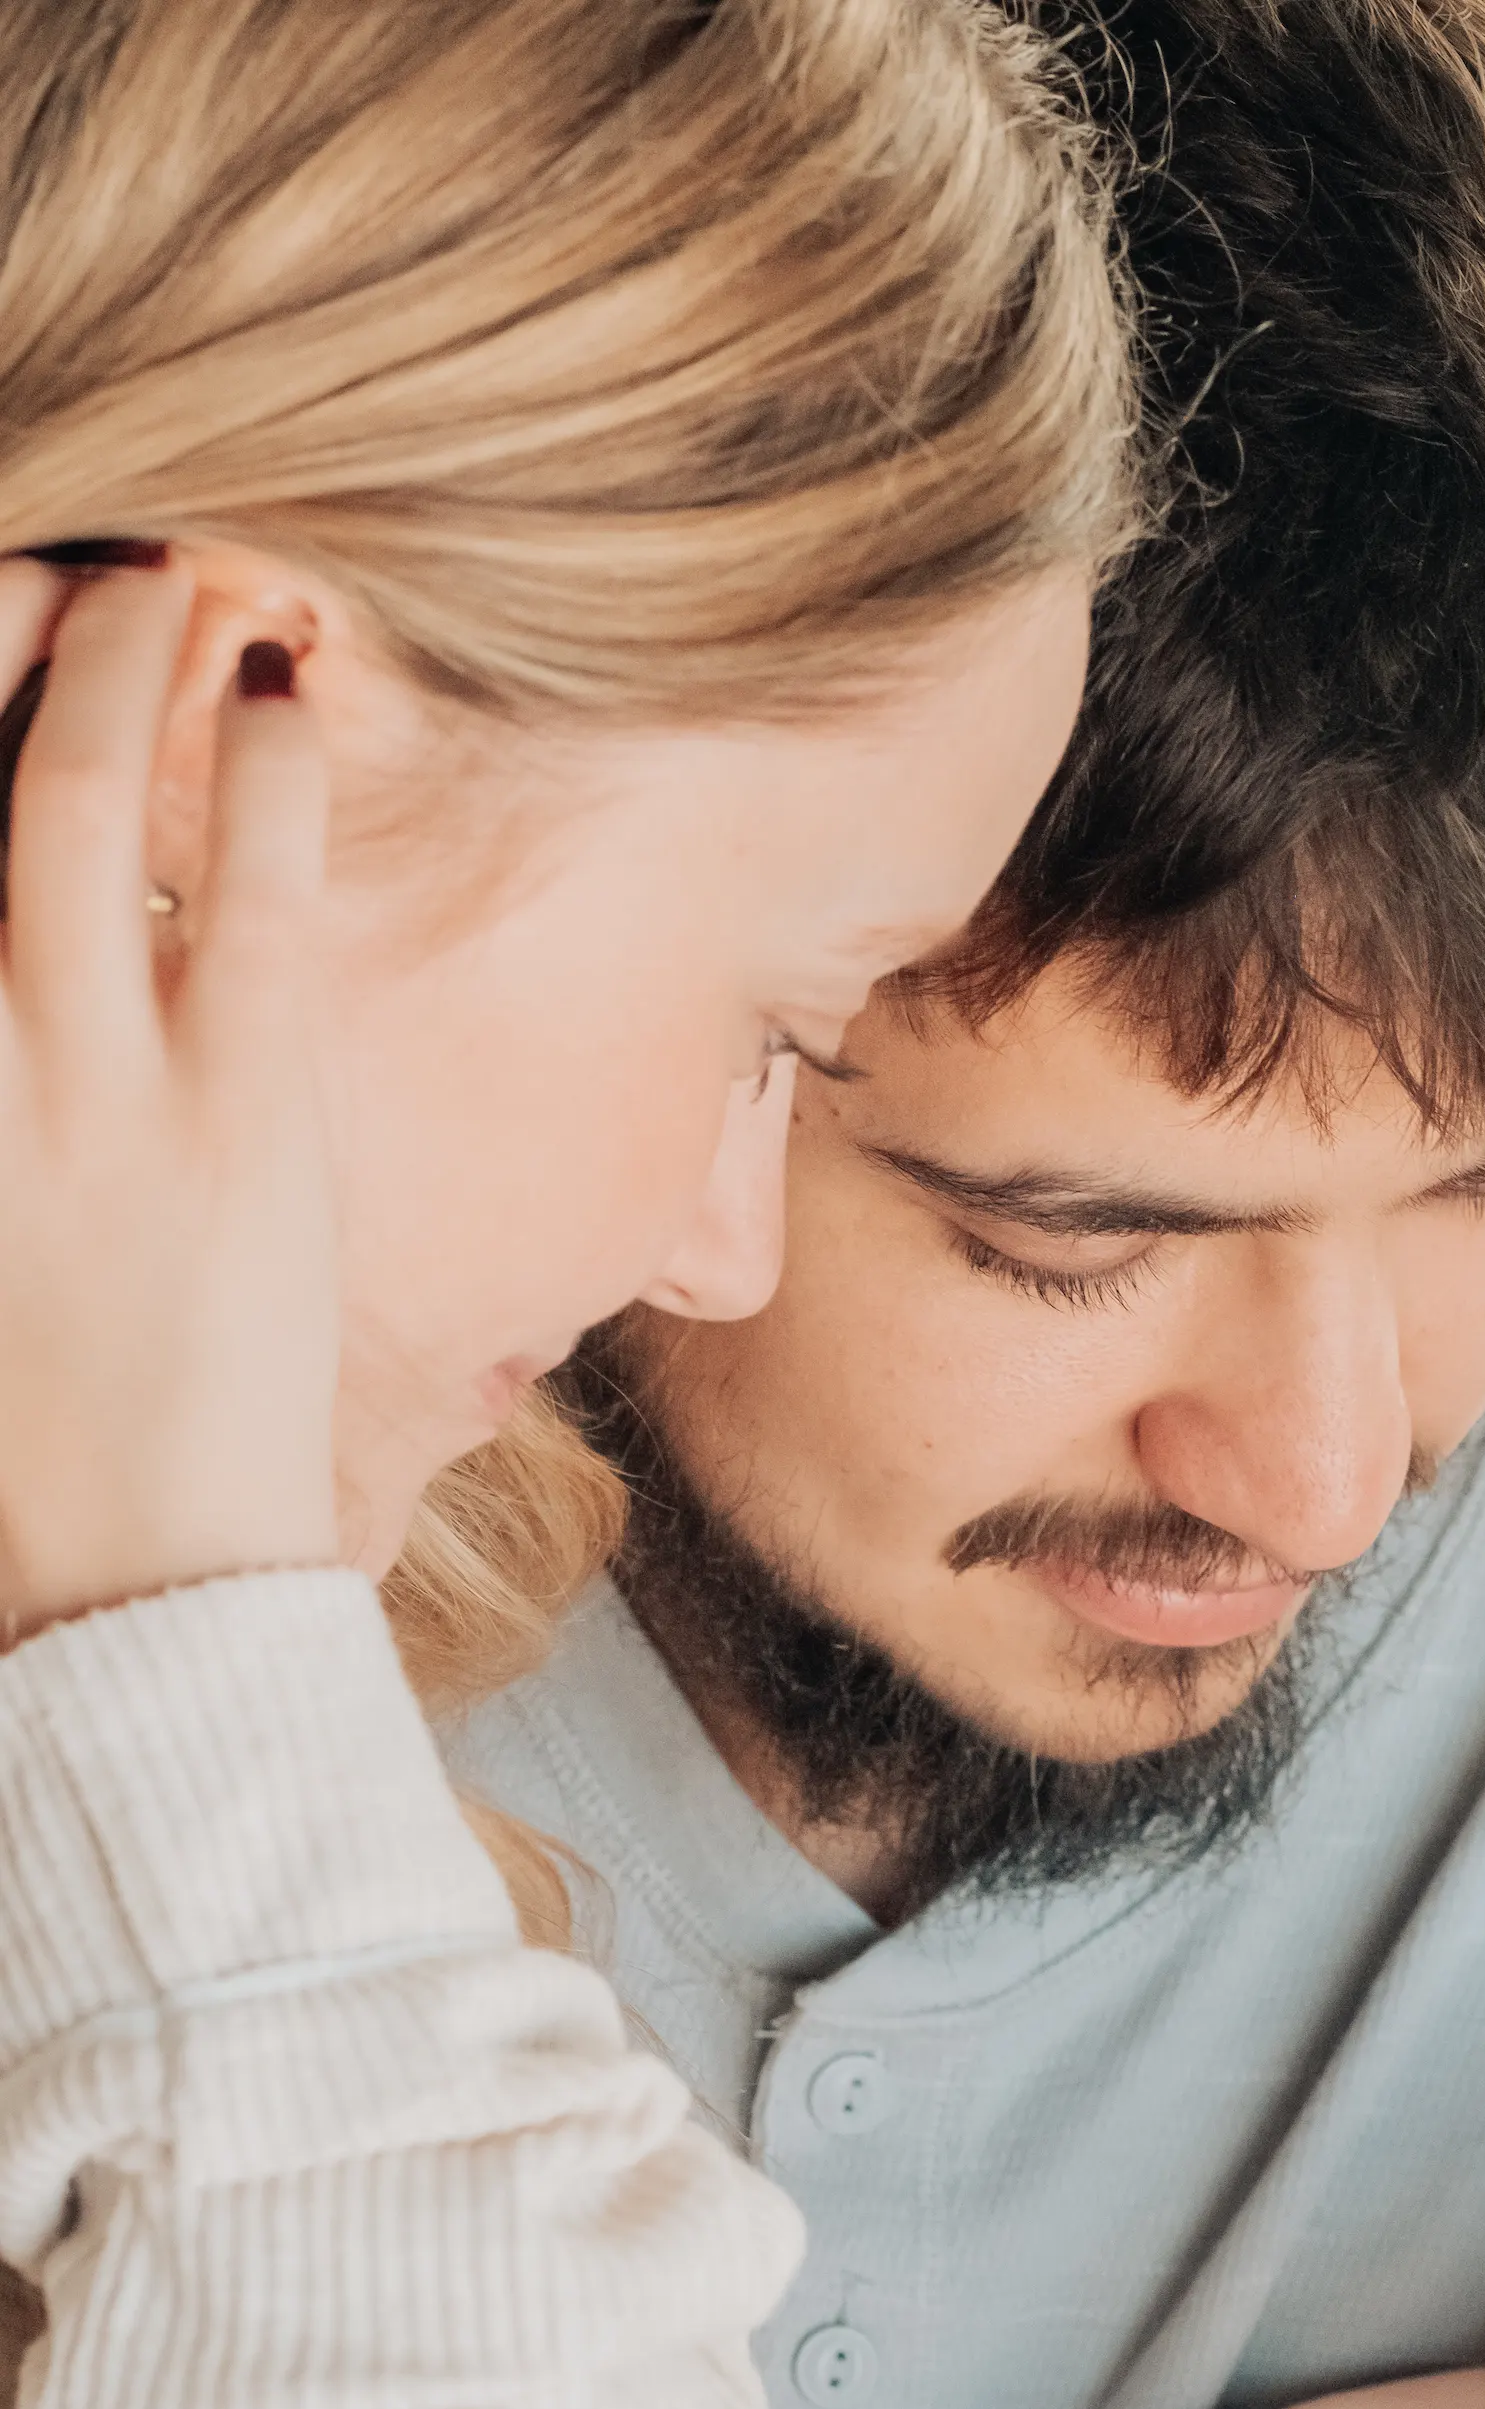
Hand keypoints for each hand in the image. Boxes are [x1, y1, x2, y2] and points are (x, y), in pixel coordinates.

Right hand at [0, 556, 334, 1642]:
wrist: (127, 1600)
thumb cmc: (18, 1448)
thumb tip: (24, 984)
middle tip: (48, 565)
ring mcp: (87, 1091)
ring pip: (67, 802)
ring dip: (113, 660)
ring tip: (161, 588)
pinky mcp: (241, 1128)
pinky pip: (246, 904)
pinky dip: (264, 777)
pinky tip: (290, 694)